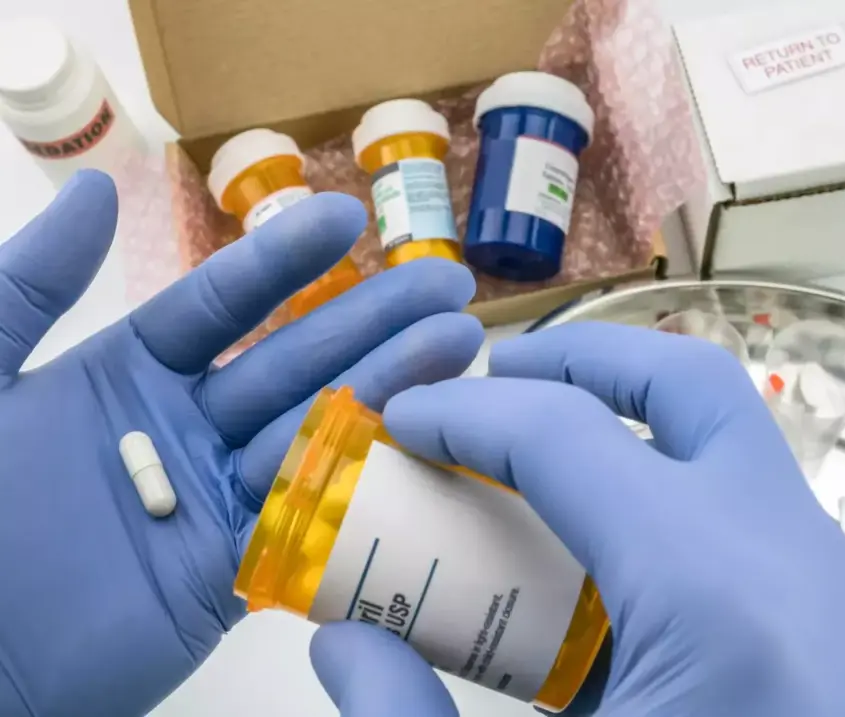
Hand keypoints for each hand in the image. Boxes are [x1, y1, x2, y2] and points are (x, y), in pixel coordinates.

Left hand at [0, 170, 483, 716]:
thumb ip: (30, 286)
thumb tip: (102, 191)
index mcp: (129, 376)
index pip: (222, 304)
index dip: (284, 260)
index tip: (348, 217)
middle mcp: (187, 428)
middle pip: (295, 361)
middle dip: (373, 319)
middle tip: (448, 285)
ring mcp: (217, 498)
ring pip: (318, 431)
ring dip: (392, 386)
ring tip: (462, 343)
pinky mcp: (237, 568)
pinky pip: (313, 516)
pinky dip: (370, 479)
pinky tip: (428, 438)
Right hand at [310, 323, 844, 715]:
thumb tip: (341, 646)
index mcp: (715, 596)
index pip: (568, 435)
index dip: (465, 412)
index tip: (397, 420)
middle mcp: (793, 560)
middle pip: (684, 383)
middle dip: (573, 362)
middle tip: (485, 385)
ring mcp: (831, 586)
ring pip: (724, 438)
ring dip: (621, 423)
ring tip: (527, 459)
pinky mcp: (836, 622)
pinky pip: (740, 511)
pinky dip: (658, 494)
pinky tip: (592, 561)